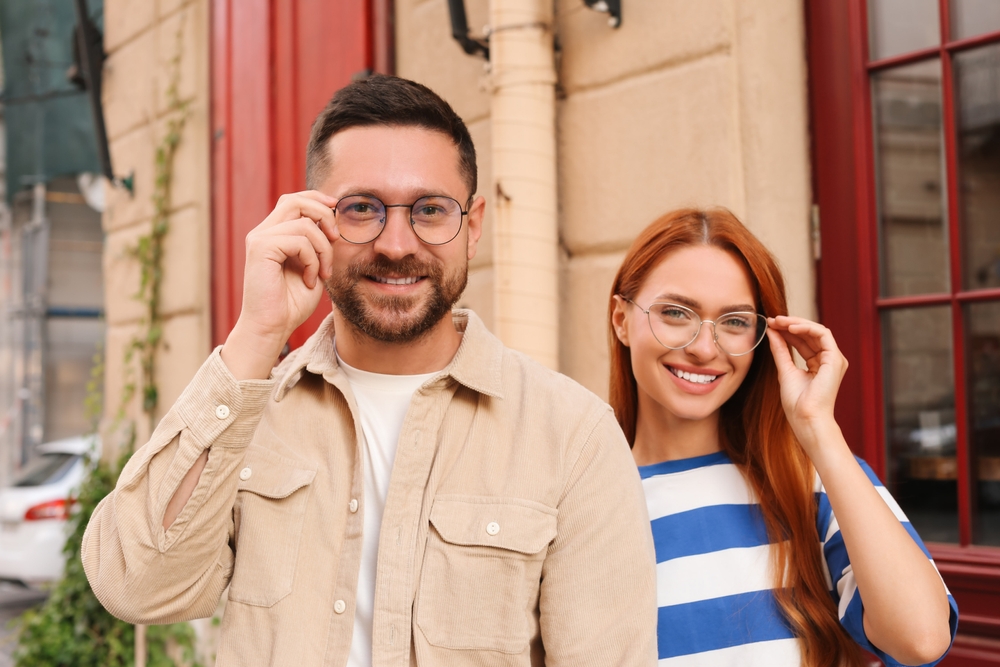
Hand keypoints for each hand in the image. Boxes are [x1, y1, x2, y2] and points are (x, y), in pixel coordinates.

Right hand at [221, 191, 337, 378]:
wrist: (272, 327)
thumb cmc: (292, 303)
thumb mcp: (312, 267)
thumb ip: (318, 244)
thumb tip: (334, 220)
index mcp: (274, 234)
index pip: (294, 200)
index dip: (317, 199)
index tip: (337, 210)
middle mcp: (263, 232)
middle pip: (296, 200)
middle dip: (324, 215)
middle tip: (336, 238)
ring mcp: (259, 239)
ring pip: (304, 223)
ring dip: (323, 249)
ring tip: (322, 272)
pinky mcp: (260, 248)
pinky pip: (299, 240)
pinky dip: (312, 260)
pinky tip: (310, 280)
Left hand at [766, 316, 847, 454]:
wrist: (806, 418)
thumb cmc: (797, 402)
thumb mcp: (784, 370)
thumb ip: (780, 350)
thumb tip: (771, 332)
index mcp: (819, 365)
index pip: (804, 341)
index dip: (787, 331)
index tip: (770, 325)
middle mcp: (829, 360)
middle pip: (810, 334)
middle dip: (790, 324)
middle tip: (773, 320)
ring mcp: (834, 360)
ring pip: (817, 331)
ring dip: (797, 323)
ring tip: (778, 321)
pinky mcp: (835, 359)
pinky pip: (823, 334)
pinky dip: (807, 328)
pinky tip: (790, 327)